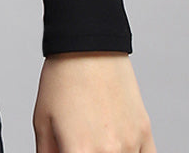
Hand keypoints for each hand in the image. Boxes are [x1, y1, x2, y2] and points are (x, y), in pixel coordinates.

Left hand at [33, 52, 154, 152]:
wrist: (89, 47)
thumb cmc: (63, 79)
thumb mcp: (43, 120)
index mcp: (79, 151)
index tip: (70, 150)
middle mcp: (109, 152)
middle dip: (88, 152)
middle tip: (84, 143)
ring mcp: (131, 144)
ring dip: (110, 152)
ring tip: (96, 138)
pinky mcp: (145, 134)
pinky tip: (120, 147)